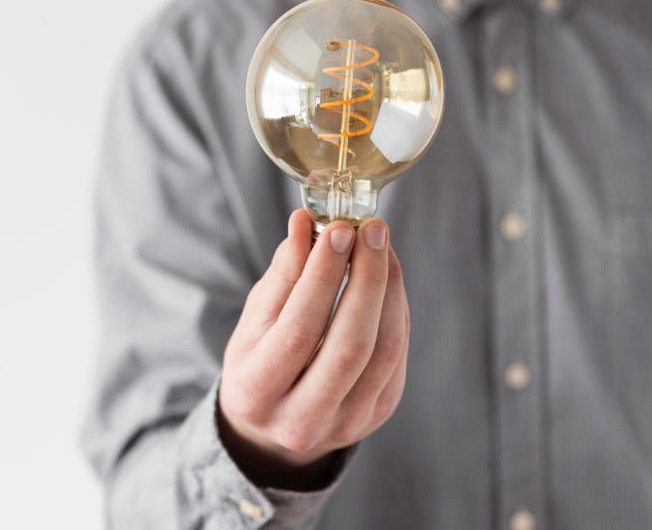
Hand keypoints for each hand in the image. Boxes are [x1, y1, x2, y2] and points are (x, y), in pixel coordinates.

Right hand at [218, 210, 409, 489]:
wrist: (273, 428)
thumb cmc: (259, 362)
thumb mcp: (254, 322)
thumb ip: (282, 275)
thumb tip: (306, 223)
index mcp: (257, 393)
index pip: (300, 329)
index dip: (324, 275)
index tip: (339, 229)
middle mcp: (302, 419)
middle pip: (351, 344)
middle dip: (367, 278)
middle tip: (371, 229)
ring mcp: (346, 423)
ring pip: (384, 350)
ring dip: (389, 289)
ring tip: (381, 245)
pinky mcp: (378, 414)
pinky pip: (397, 355)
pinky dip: (396, 309)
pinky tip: (387, 277)